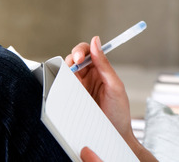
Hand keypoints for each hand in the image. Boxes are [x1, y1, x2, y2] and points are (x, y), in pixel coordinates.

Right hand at [66, 38, 159, 161]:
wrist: (115, 136)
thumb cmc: (119, 113)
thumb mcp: (115, 86)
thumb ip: (105, 64)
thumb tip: (96, 41)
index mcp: (100, 70)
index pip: (87, 52)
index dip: (81, 50)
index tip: (80, 57)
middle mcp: (88, 77)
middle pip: (74, 59)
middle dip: (71, 59)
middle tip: (73, 66)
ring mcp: (78, 87)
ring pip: (66, 72)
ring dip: (65, 71)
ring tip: (68, 77)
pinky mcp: (70, 98)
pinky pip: (62, 87)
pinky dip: (59, 84)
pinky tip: (63, 86)